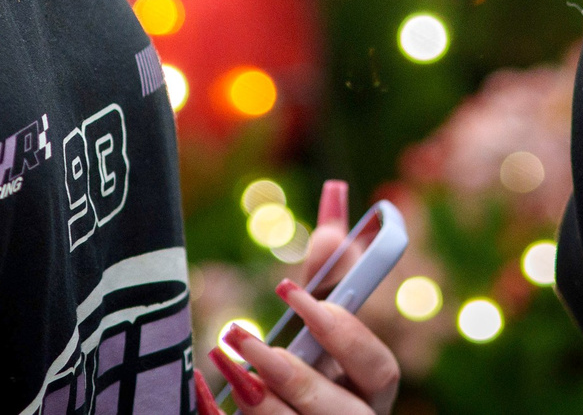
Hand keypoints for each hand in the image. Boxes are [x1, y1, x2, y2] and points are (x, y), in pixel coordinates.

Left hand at [204, 182, 399, 414]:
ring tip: (223, 362)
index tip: (290, 291)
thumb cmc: (305, 362)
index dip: (342, 333)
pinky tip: (203, 392)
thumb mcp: (314, 320)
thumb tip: (335, 190)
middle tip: (244, 338)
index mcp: (371, 390)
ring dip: (259, 401)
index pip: (379, 367)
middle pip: (341, 414)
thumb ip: (326, 270)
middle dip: (295, 377)